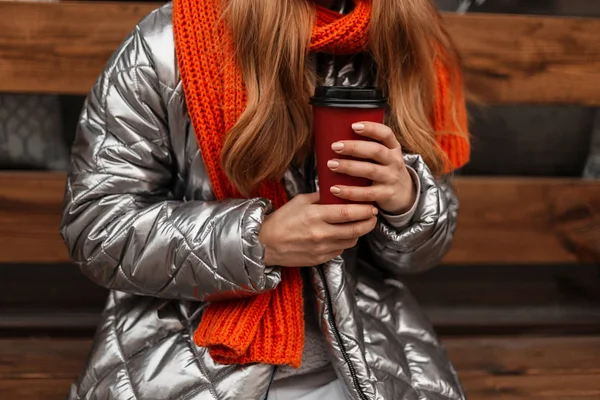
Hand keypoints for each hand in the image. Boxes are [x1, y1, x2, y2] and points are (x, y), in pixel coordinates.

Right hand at [258, 192, 377, 266]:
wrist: (266, 243)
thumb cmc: (282, 220)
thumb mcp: (300, 201)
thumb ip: (321, 197)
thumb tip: (339, 190)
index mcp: (315, 216)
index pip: (347, 212)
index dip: (363, 210)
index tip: (371, 206)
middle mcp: (320, 233)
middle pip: (354, 229)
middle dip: (368, 222)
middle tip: (373, 216)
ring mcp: (321, 248)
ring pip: (350, 241)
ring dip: (359, 232)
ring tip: (361, 224)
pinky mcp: (320, 259)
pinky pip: (340, 250)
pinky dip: (346, 241)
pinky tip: (344, 234)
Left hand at [327, 121, 415, 213]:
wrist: (405, 195)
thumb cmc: (385, 170)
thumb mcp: (384, 156)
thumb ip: (367, 147)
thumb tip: (334, 135)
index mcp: (393, 148)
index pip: (386, 134)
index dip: (371, 128)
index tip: (353, 126)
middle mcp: (394, 161)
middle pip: (376, 151)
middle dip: (354, 147)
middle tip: (335, 146)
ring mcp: (391, 178)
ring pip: (370, 171)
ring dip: (349, 167)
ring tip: (331, 164)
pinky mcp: (386, 195)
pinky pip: (367, 193)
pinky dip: (350, 192)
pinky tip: (335, 189)